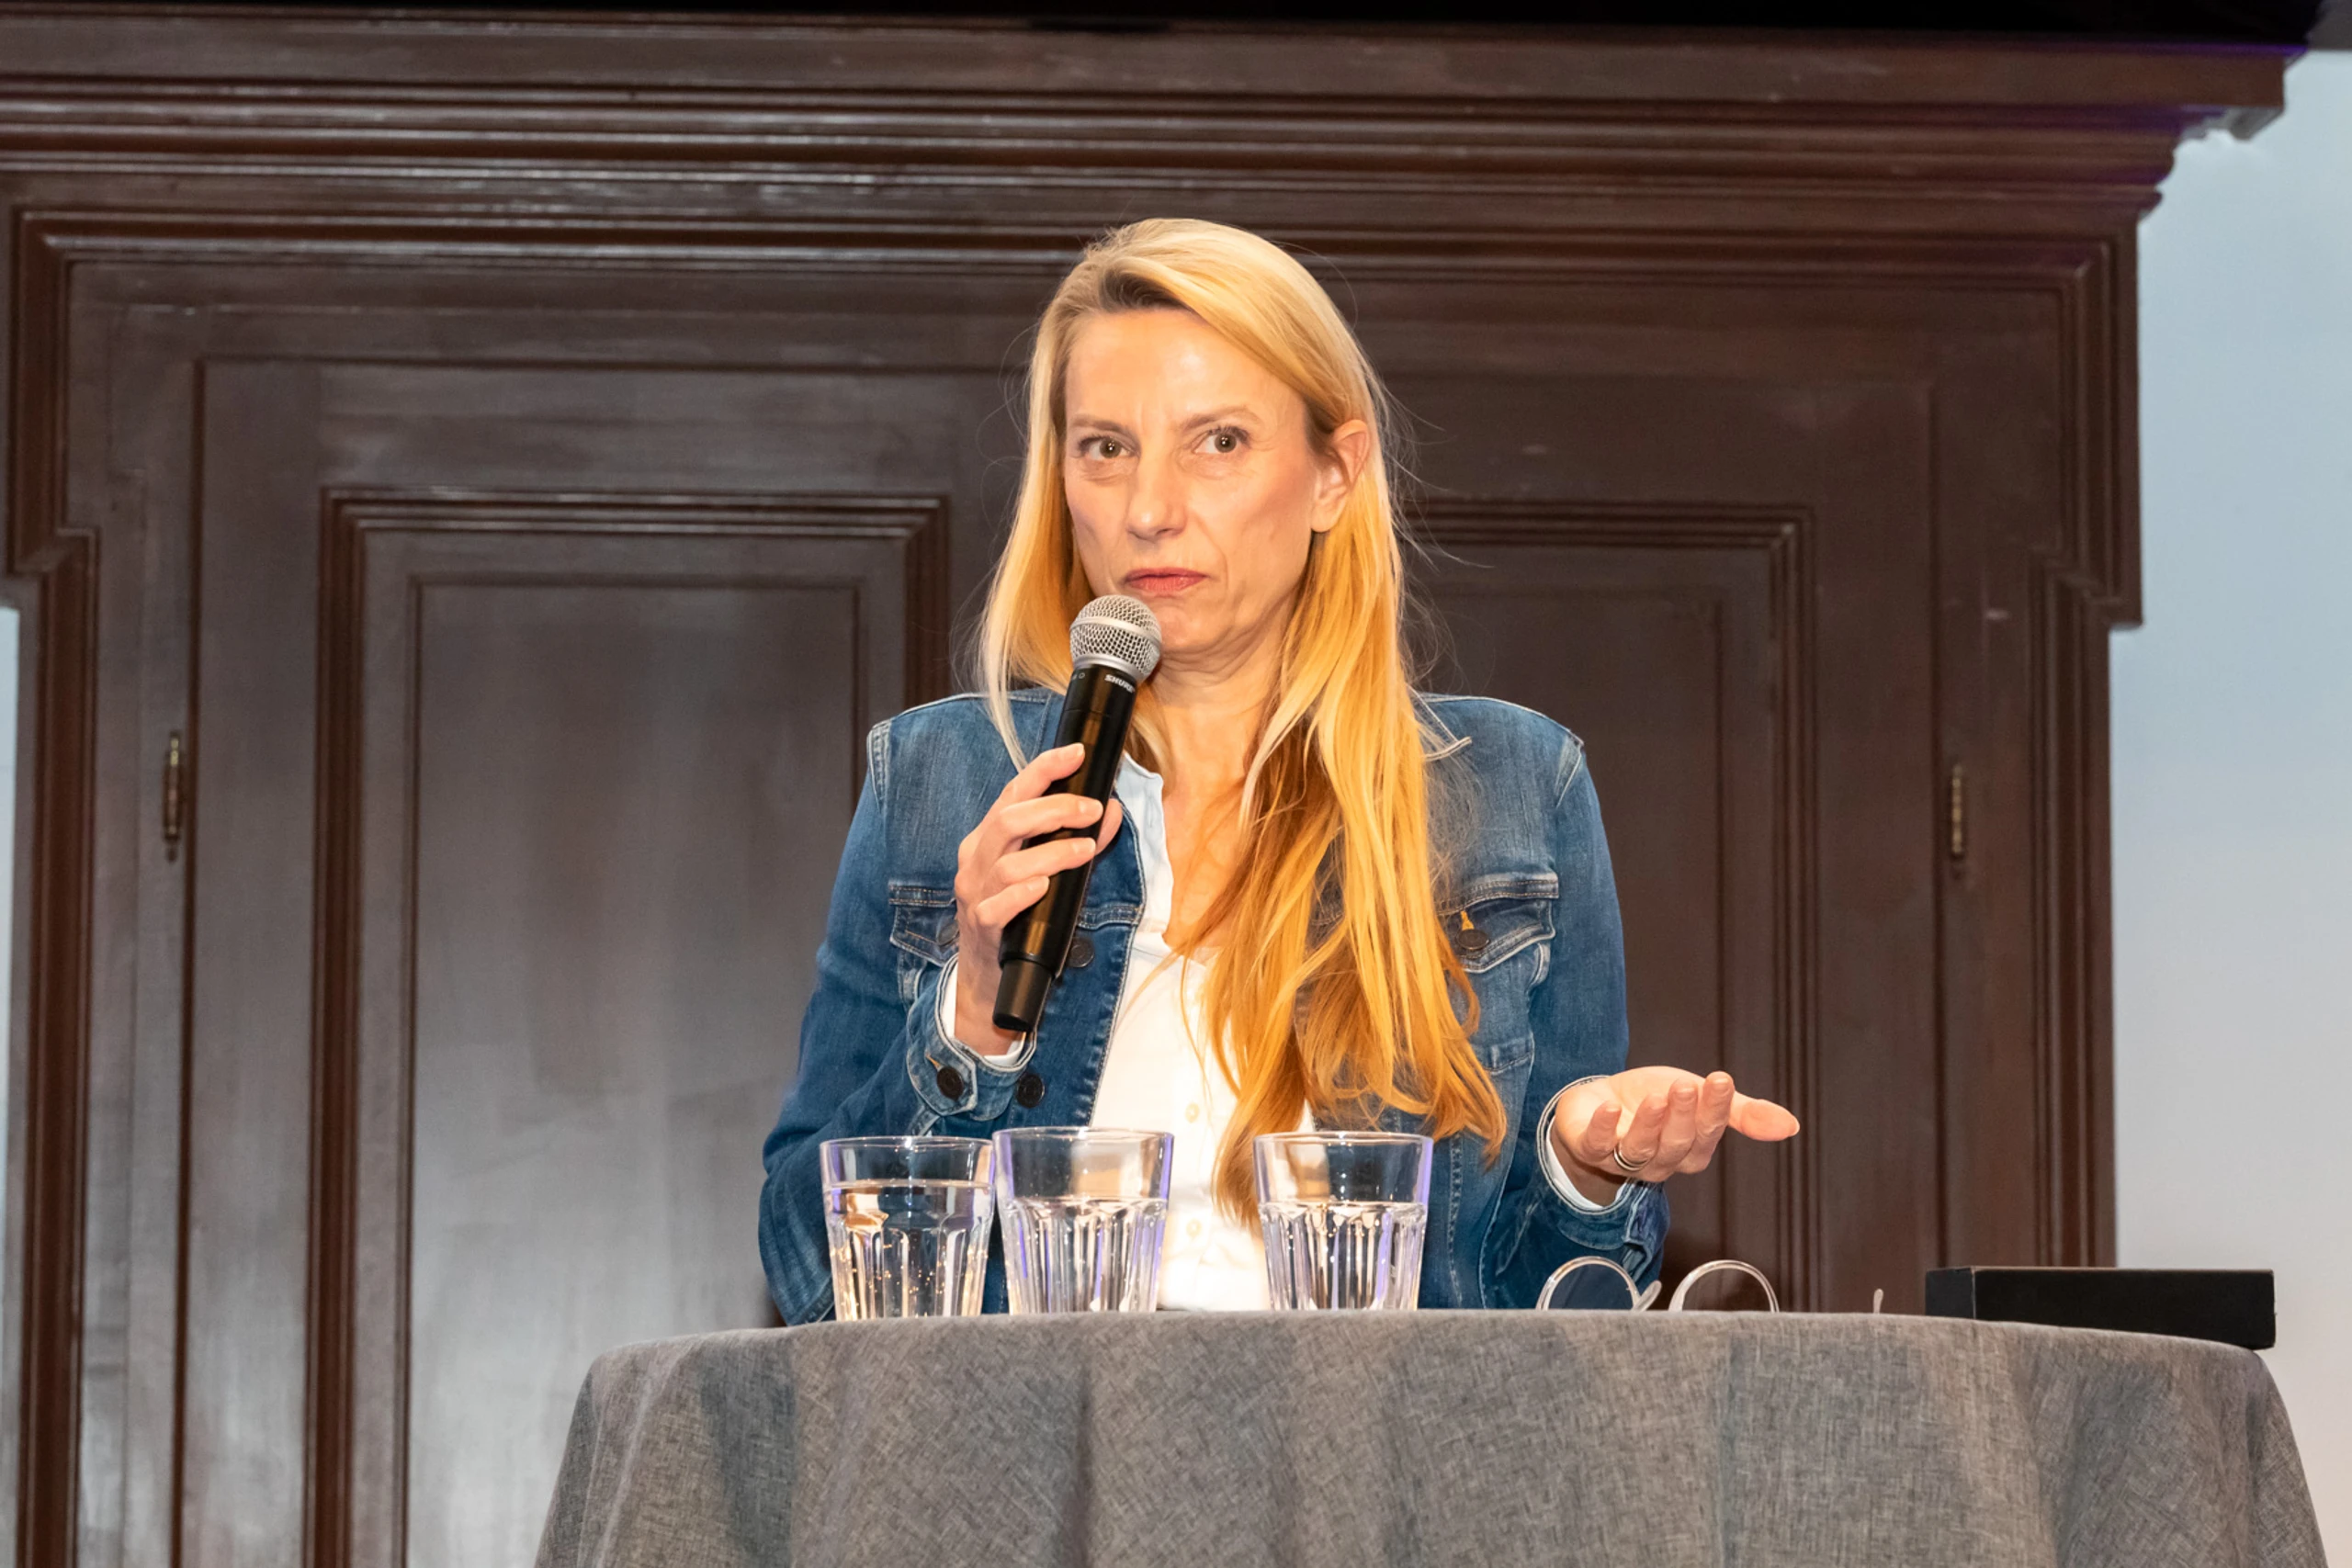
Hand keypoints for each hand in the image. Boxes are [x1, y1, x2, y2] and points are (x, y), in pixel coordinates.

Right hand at [951, 742, 1123, 1051]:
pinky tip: (1043, 887)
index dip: (1044, 769)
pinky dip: (1021, 894)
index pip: (1013, 792)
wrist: (988, 972)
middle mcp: (977, 859)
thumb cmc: (1020, 912)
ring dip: (1051, 852)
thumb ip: (1077, 839)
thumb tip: (1111, 809)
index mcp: (989, 838)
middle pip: (1008, 821)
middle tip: (1091, 808)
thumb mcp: (1048, 870)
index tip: (1077, 753)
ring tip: (1086, 850)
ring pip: (1008, 864)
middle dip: (1053, 808)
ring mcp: (975, 893)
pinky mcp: (981, 927)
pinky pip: (997, 907)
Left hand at [1548, 1068, 1799, 1205]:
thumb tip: (1793, 1125)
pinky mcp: (1590, 1147)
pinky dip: (1604, 1128)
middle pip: (1677, 1143)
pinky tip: (1610, 1107)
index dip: (1715, 1109)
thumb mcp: (1699, 1098)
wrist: (1597, 1104)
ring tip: (1658, 1097)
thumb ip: (1742, 1112)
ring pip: (1642, 1148)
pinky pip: (1598, 1145)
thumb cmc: (1654, 1103)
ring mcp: (1623, 1158)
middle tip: (1686, 1086)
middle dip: (1683, 1116)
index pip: (1708, 1133)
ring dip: (1651, 1123)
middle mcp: (1660, 1160)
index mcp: (1690, 1150)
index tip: (1720, 1080)